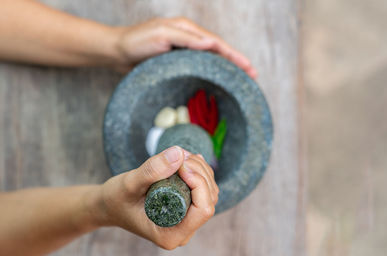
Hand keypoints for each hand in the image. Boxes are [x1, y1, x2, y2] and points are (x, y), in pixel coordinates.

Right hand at [95, 146, 218, 249]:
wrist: (109, 205)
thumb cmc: (115, 199)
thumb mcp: (129, 184)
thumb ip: (152, 170)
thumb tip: (179, 153)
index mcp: (171, 235)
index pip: (203, 210)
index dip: (199, 183)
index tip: (181, 165)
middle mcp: (183, 231)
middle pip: (209, 199)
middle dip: (199, 172)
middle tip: (179, 156)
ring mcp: (187, 221)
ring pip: (209, 192)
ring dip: (200, 169)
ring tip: (180, 156)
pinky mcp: (187, 209)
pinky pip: (204, 189)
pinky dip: (199, 171)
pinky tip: (187, 160)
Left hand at [112, 17, 256, 77]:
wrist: (117, 52)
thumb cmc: (136, 42)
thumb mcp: (160, 36)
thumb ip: (186, 39)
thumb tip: (211, 44)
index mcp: (187, 29)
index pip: (217, 43)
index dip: (234, 55)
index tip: (249, 67)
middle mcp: (188, 37)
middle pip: (218, 50)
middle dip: (236, 61)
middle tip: (253, 75)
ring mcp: (184, 48)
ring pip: (211, 58)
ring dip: (227, 67)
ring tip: (242, 78)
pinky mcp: (178, 59)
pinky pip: (200, 64)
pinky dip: (212, 71)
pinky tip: (218, 79)